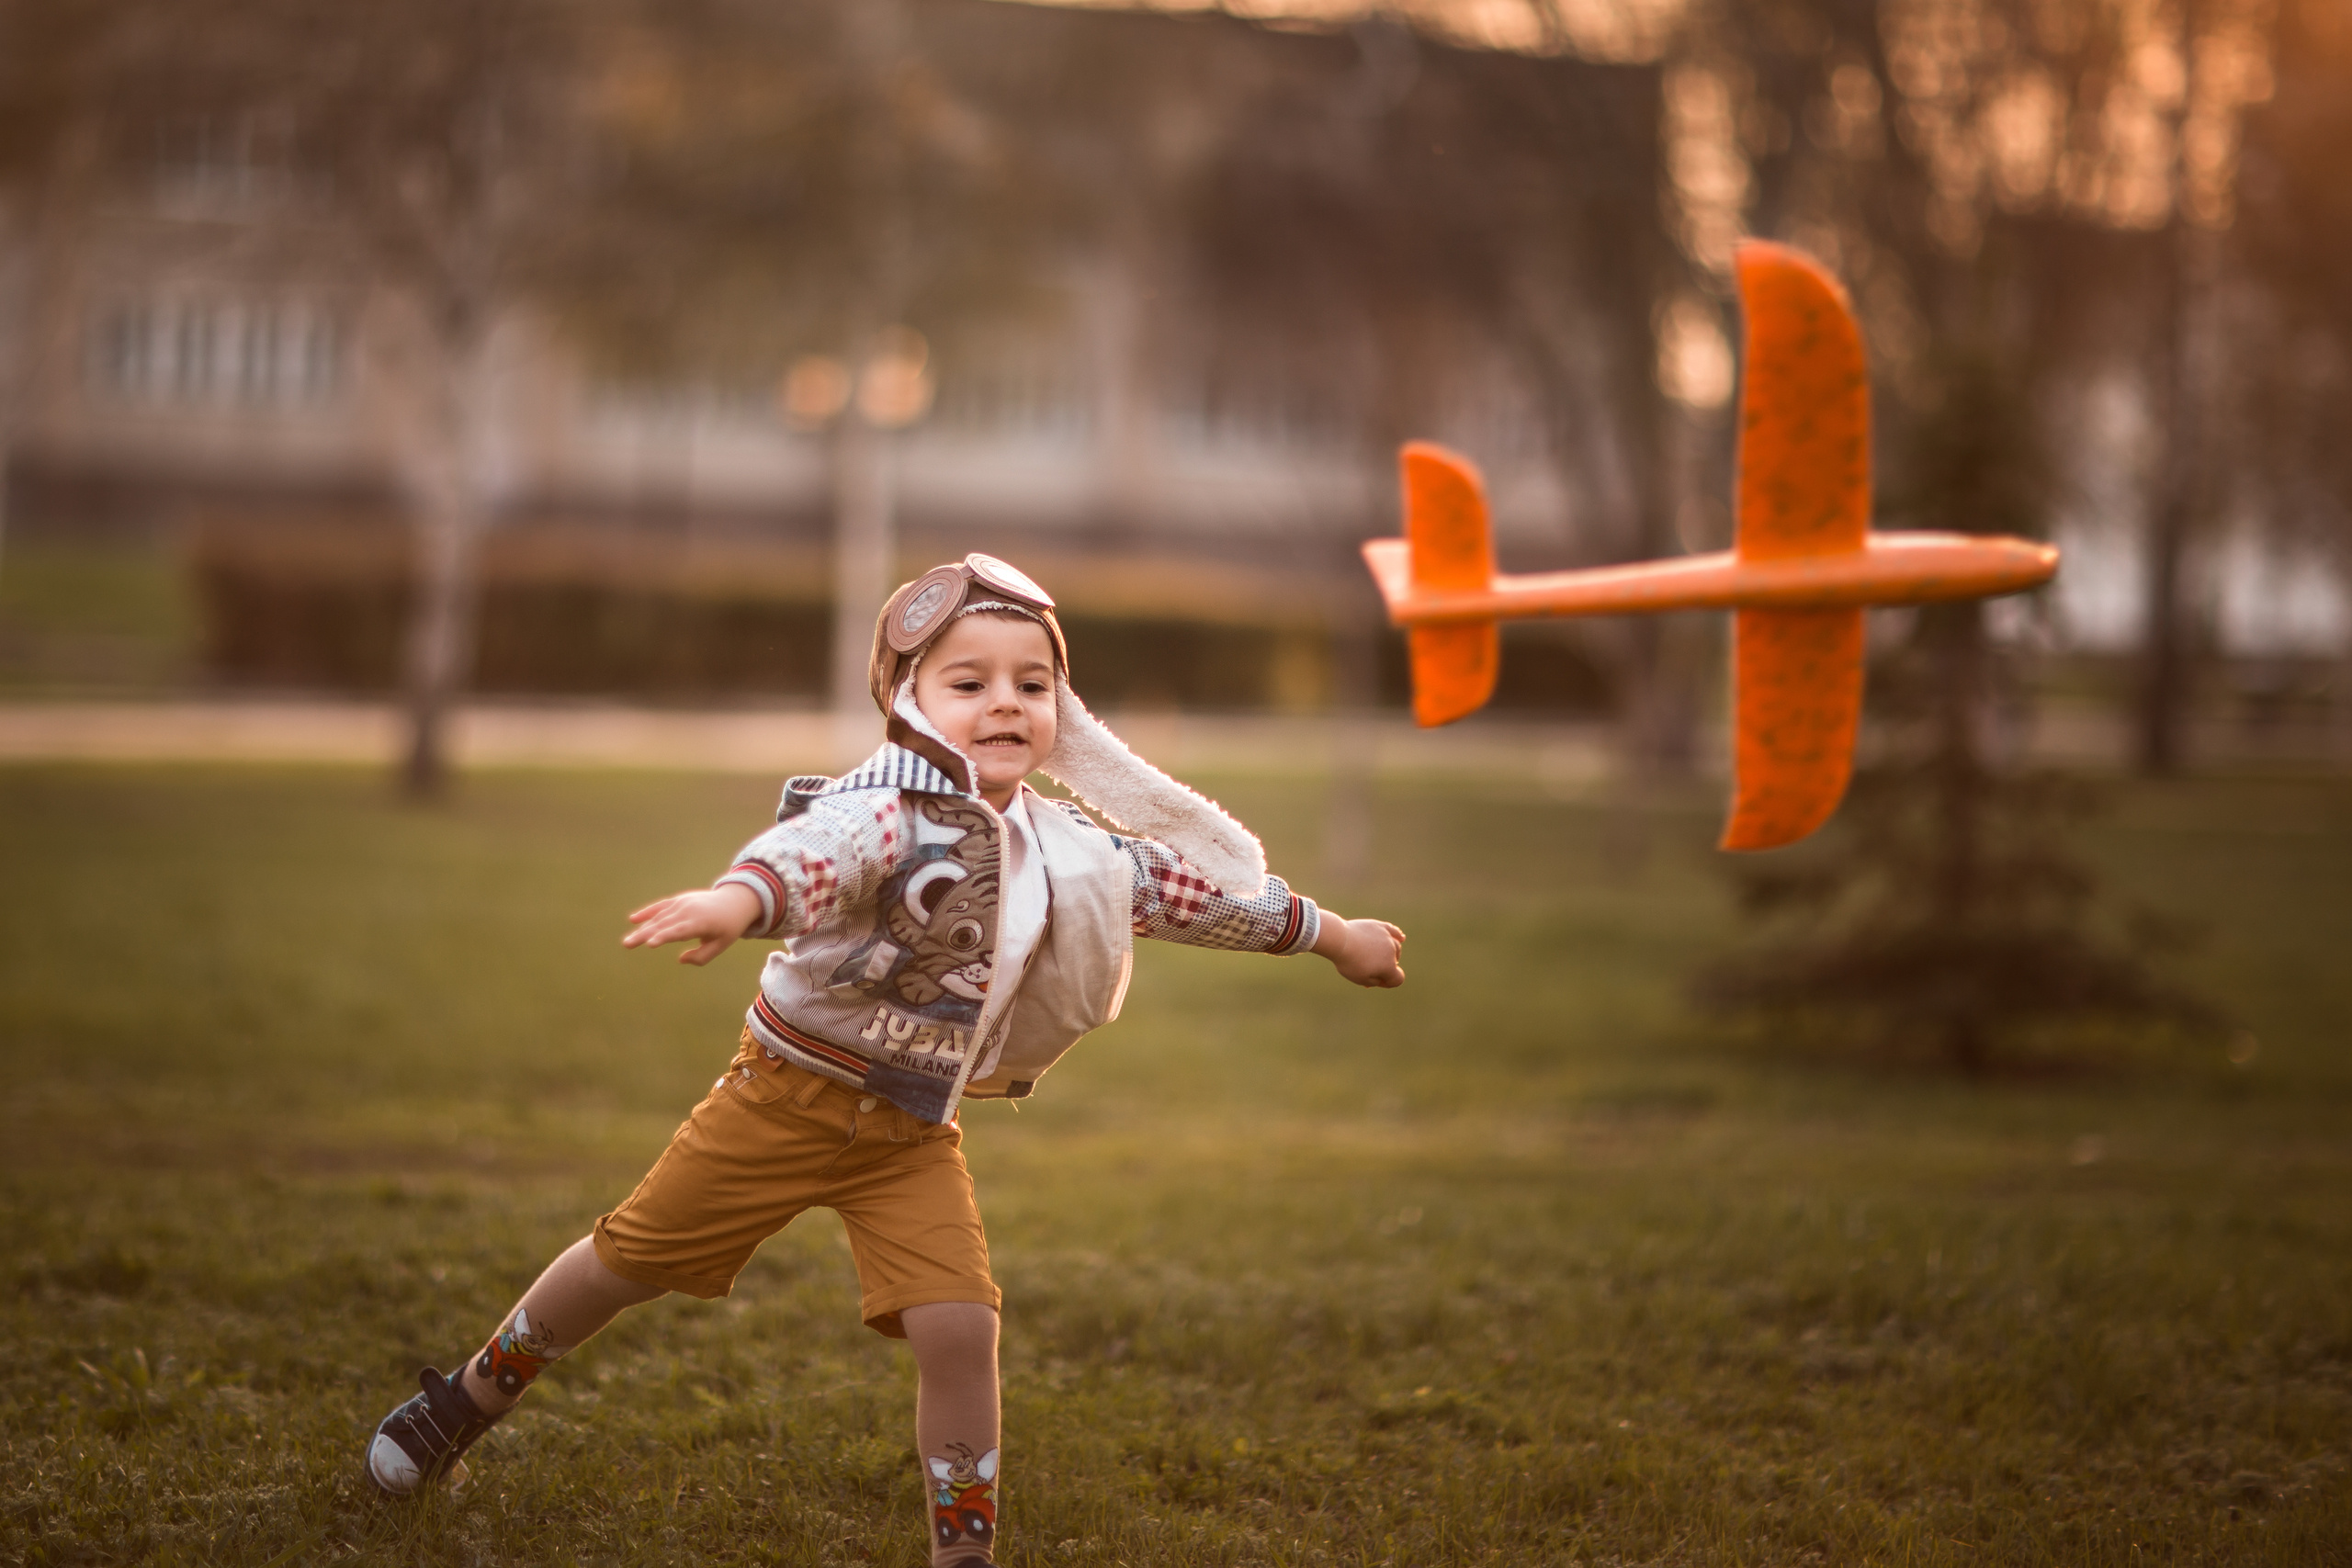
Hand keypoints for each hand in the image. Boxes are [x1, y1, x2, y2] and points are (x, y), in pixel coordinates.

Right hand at [622, 884, 762, 965]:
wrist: (734, 901)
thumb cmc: (727, 927)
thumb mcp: (721, 945)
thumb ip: (702, 956)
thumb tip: (680, 959)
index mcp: (701, 923)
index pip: (679, 931)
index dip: (664, 936)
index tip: (650, 944)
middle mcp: (689, 911)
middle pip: (663, 924)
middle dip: (645, 934)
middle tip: (627, 944)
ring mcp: (682, 903)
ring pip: (659, 917)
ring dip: (642, 928)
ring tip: (627, 942)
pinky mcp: (678, 900)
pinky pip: (660, 906)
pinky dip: (647, 912)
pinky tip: (633, 919)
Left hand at [1312, 913, 1405, 987]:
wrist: (1340, 940)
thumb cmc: (1349, 962)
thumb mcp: (1361, 979)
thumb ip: (1376, 981)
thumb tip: (1383, 977)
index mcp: (1389, 967)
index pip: (1398, 979)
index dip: (1387, 983)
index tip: (1374, 981)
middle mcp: (1392, 952)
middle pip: (1394, 962)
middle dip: (1384, 966)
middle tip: (1367, 967)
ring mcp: (1387, 937)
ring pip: (1395, 947)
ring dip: (1388, 953)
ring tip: (1376, 955)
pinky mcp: (1380, 926)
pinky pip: (1393, 931)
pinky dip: (1397, 935)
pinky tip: (1401, 938)